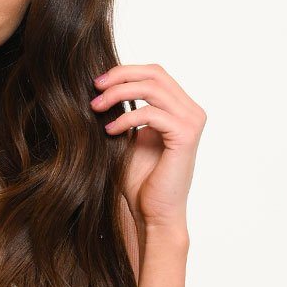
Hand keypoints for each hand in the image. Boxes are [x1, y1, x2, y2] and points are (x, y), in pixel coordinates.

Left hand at [90, 63, 206, 229]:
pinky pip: (151, 113)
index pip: (155, 73)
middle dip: (120, 76)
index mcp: (181, 109)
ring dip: (119, 94)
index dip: (125, 72)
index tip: (97, 83)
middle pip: (155, 73)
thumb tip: (100, 88)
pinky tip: (110, 131)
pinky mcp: (185, 136)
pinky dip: (127, 118)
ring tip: (96, 107)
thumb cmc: (140, 183)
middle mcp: (191, 111)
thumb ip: (123, 113)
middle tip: (94, 87)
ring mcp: (192, 122)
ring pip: (153, 88)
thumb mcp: (128, 139)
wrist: (153, 214)